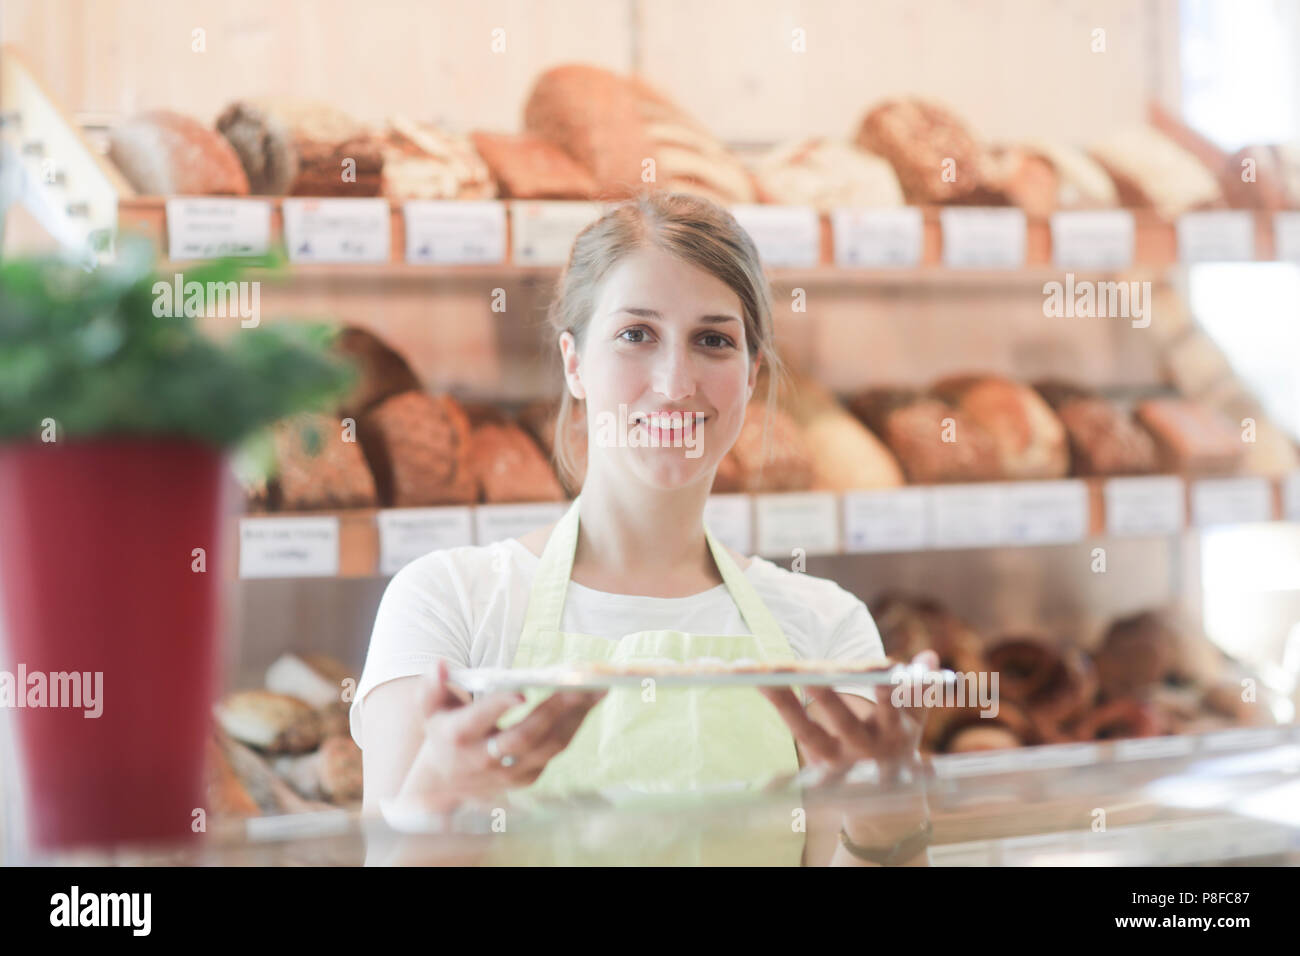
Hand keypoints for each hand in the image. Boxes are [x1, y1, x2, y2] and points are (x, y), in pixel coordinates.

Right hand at [391, 659, 605, 816]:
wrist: (446, 782)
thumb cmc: (443, 732)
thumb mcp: (430, 709)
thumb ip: (432, 686)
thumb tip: (440, 664)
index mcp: (459, 737)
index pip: (480, 721)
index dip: (500, 706)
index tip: (521, 691)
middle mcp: (485, 759)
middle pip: (524, 736)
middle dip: (554, 709)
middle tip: (580, 684)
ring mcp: (509, 773)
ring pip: (548, 746)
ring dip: (575, 717)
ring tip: (596, 690)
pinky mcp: (528, 777)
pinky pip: (556, 750)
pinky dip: (574, 726)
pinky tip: (588, 703)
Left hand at [759, 650, 938, 782]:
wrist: (891, 799)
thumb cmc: (899, 738)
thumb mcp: (915, 717)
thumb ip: (920, 688)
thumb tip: (929, 658)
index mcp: (895, 729)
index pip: (893, 704)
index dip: (889, 690)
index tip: (884, 669)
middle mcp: (867, 748)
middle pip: (844, 720)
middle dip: (826, 696)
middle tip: (805, 670)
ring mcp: (841, 763)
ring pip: (809, 733)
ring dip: (785, 704)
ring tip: (759, 676)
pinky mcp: (820, 773)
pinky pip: (793, 766)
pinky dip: (778, 773)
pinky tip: (755, 756)